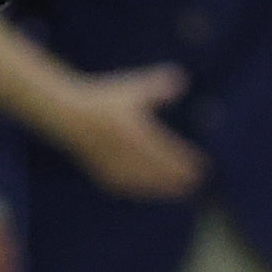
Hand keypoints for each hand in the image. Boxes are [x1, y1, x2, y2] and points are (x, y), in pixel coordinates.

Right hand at [56, 64, 207, 200]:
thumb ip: (157, 86)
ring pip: (144, 183)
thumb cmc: (104, 99)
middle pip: (158, 171)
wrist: (69, 116)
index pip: (166, 152)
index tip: (202, 166)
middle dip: (178, 178)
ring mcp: (113, 166)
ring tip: (182, 190)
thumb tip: (182, 79)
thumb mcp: (131, 90)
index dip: (184, 162)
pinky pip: (128, 187)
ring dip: (164, 188)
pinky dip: (144, 191)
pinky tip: (153, 192)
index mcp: (133, 132)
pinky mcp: (104, 175)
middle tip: (198, 182)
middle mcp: (124, 152)